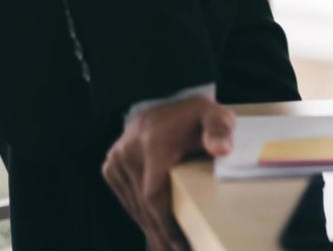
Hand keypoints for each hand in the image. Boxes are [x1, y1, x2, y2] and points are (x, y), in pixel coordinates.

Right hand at [102, 94, 234, 250]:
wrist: (164, 98)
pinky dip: (139, 214)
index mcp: (154, 145)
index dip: (166, 224)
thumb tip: (222, 151)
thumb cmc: (195, 114)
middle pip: (144, 206)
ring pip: (133, 205)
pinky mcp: (110, 166)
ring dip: (149, 227)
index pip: (155, 195)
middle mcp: (129, 154)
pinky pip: (126, 198)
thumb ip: (220, 130)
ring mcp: (116, 161)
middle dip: (160, 233)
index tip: (180, 244)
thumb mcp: (215, 115)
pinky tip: (153, 230)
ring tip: (167, 249)